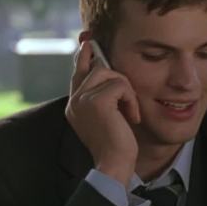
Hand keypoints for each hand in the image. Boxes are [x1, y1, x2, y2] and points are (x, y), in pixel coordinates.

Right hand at [65, 41, 140, 186]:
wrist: (114, 164)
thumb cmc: (116, 145)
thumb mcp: (108, 117)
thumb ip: (103, 97)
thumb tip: (107, 72)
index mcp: (75, 105)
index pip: (78, 72)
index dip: (84, 56)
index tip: (88, 41)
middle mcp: (75, 101)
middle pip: (97, 69)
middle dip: (118, 80)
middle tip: (128, 103)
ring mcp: (83, 100)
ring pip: (110, 74)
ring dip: (127, 92)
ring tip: (130, 114)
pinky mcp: (96, 101)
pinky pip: (121, 85)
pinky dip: (131, 100)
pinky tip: (131, 117)